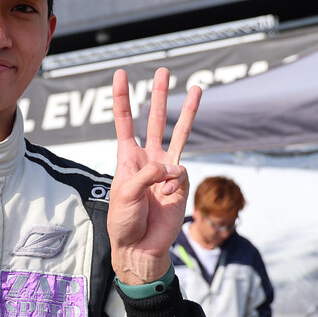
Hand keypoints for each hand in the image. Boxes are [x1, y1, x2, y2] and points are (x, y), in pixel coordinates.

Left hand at [107, 67, 201, 284]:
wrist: (140, 246)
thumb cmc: (124, 220)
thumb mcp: (125, 193)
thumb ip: (147, 174)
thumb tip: (173, 166)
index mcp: (127, 157)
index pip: (124, 121)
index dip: (122, 98)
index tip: (120, 74)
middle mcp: (148, 158)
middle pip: (153, 119)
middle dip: (158, 95)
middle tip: (162, 70)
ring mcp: (167, 169)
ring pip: (180, 133)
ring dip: (187, 111)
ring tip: (197, 88)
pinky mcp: (182, 183)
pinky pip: (182, 173)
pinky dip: (175, 183)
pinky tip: (166, 196)